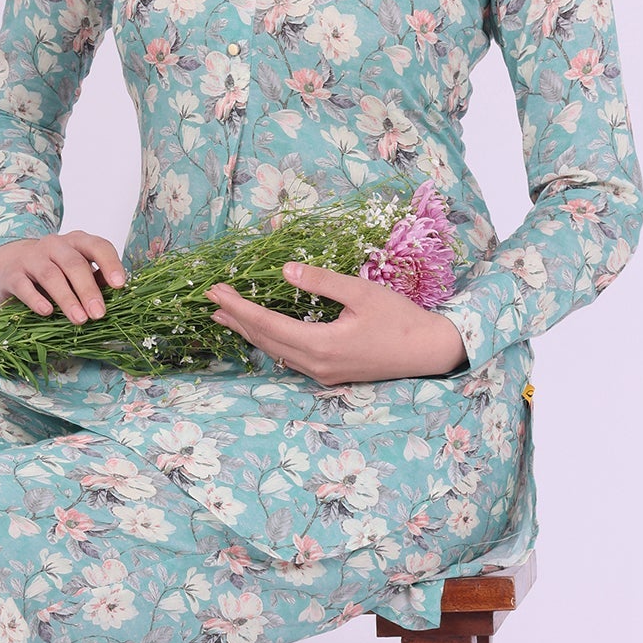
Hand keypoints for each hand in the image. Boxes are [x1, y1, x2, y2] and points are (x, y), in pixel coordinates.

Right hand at [0, 230, 126, 322]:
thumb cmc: (51, 271)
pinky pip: (24, 286)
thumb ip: (95, 279)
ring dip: (67, 298)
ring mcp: (31, 258)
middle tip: (99, 313)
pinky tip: (47, 312)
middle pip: (74, 264)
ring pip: (51, 275)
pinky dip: (36, 299)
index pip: (98, 246)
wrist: (8, 265)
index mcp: (76, 242)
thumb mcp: (75, 272)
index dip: (110, 264)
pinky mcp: (11, 274)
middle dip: (88, 290)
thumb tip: (114, 296)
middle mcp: (54, 245)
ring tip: (79, 319)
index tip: (119, 285)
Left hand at [206, 260, 467, 383]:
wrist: (430, 352)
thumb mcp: (362, 292)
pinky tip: (260, 333)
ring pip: (275, 351)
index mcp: (321, 345)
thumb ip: (321, 281)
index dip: (239, 307)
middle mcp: (316, 364)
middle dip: (236, 318)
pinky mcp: (330, 373)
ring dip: (249, 331)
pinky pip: (289, 358)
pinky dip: (269, 342)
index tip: (216, 291)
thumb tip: (286, 269)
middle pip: (265, 340)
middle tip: (211, 297)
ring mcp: (322, 373)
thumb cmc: (401, 319)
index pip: (267, 324)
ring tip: (224, 316)